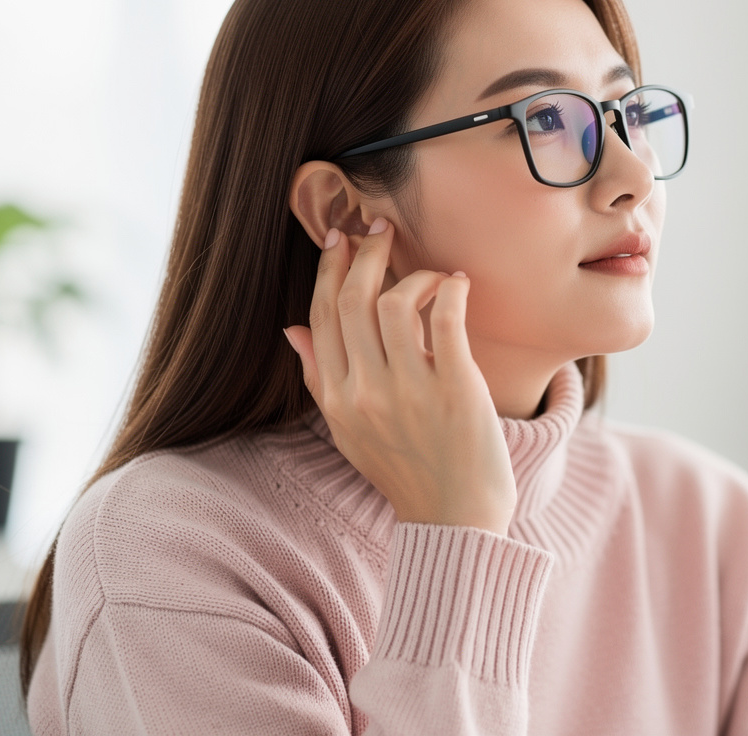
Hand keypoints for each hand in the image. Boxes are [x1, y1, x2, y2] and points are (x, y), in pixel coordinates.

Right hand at [282, 220, 515, 537]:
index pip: (321, 317)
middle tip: (380, 228)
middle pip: (352, 302)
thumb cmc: (408, 472)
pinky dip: (449, 291)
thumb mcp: (349, 431)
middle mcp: (364, 393)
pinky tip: (457, 285)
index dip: (329, 270)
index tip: (339, 237)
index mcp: (335, 399)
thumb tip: (290, 331)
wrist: (456, 519)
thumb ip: (319, 379)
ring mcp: (408, 391)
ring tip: (432, 273)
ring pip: (392, 304)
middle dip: (364, 254)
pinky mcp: (454, 389)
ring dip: (412, 274)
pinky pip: (444, 321)